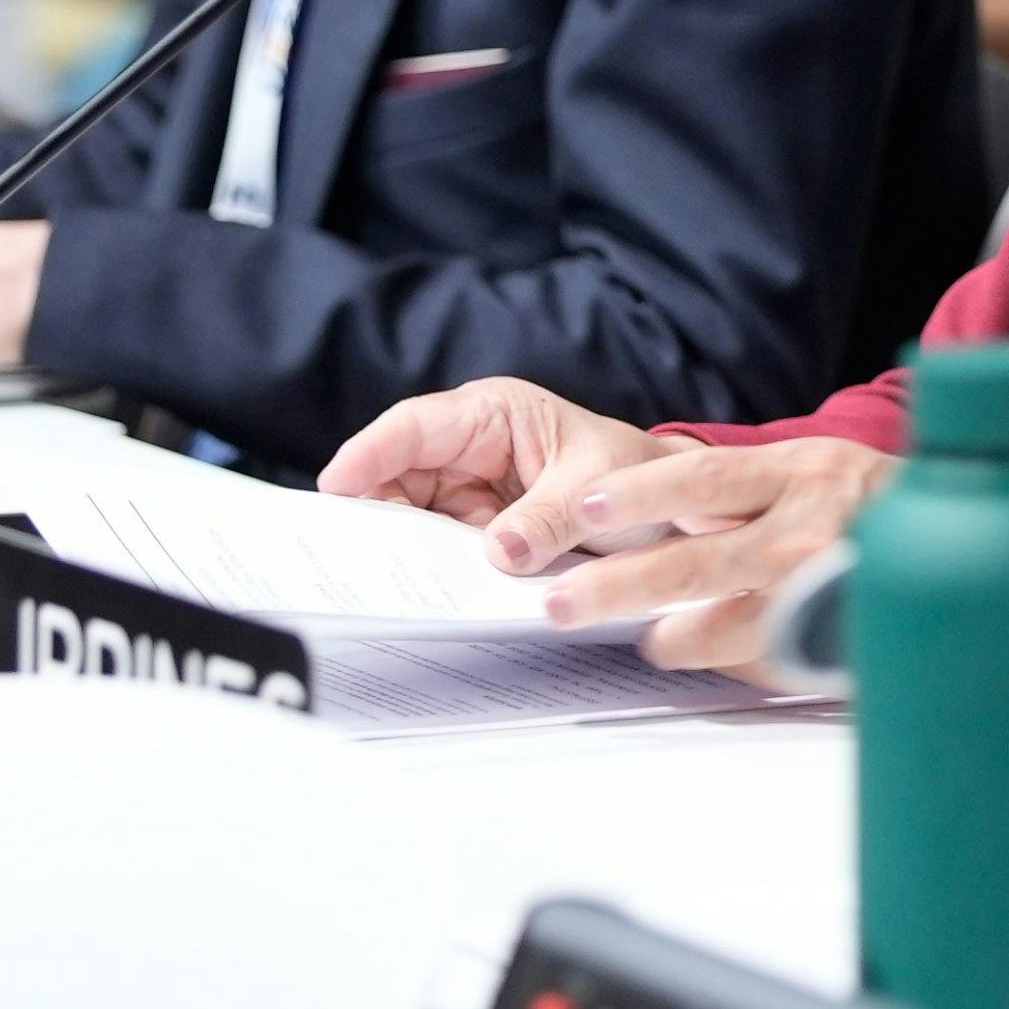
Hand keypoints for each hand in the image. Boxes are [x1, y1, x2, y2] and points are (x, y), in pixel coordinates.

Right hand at [320, 378, 697, 570]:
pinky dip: (423, 569)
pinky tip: (411, 593)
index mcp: (493, 414)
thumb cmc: (635, 476)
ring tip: (365, 580)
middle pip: (398, 475)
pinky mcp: (476, 532)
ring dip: (394, 545)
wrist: (672, 511)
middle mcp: (470, 448)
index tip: (337, 485)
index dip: (371, 453)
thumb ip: (550, 518)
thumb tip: (500, 552)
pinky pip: (437, 548)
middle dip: (370, 508)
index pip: (417, 427)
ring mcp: (468, 492)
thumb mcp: (597, 489)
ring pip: (409, 515)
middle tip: (341, 550)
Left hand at [535, 438, 899, 672]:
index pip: (703, 476)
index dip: (641, 492)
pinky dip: (732, 660)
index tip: (586, 506)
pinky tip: (707, 658)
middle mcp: (815, 524)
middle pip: (700, 559)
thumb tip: (646, 515)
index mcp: (799, 470)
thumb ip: (741, 492)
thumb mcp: (809, 471)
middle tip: (564, 603)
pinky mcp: (848, 633)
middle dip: (622, 585)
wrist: (967, 535)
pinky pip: (774, 657)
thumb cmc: (866, 503)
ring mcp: (831, 588)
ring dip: (676, 638)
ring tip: (645, 643)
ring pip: (733, 623)